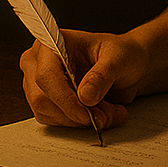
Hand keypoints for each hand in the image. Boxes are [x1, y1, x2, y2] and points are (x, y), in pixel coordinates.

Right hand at [19, 29, 147, 129]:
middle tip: (106, 115)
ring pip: (48, 114)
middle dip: (76, 113)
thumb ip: (102, 75)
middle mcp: (39, 63)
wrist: (128, 66)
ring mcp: (39, 84)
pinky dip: (79, 123)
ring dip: (80, 120)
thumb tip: (85, 95)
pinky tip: (99, 113)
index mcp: (52, 43)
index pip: (46, 76)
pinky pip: (55, 121)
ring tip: (109, 112)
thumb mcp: (118, 59)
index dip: (65, 99)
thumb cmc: (120, 54)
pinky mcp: (46, 102)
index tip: (87, 114)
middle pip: (41, 99)